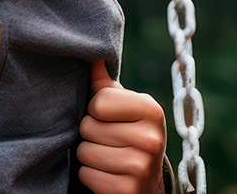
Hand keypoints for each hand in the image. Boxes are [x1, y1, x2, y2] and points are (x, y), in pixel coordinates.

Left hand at [76, 60, 166, 193]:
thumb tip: (94, 55)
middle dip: (90, 135)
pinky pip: (86, 174)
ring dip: (89, 156)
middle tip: (109, 141)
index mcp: (152, 110)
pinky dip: (91, 175)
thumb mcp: (123, 108)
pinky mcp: (128, 190)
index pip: (98, 102)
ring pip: (84, 152)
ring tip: (108, 157)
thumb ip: (106, 85)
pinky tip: (108, 174)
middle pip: (88, 127)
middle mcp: (153, 138)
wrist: (147, 182)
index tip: (110, 119)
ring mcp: (142, 167)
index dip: (95, 111)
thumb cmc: (128, 134)